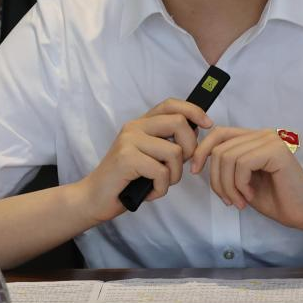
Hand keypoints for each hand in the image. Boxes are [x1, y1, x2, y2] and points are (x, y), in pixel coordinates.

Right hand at [74, 99, 212, 222]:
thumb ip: (167, 143)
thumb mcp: (149, 157)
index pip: (171, 104)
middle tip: (179, 168)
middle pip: (179, 123)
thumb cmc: (125, 180)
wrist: (94, 198)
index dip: (193, 111)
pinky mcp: (126, 159)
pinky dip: (161, 189)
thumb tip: (195, 133)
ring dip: (174, 175)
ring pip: (174, 152)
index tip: (208, 125)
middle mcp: (134, 127)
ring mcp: (129, 141)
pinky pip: (161, 172)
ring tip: (160, 184)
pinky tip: (149, 192)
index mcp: (141, 124)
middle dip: (190, 149)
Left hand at [191, 127, 302, 229]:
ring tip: (239, 201)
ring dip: (228, 186)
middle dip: (216, 179)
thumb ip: (226, 166)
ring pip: (227, 157)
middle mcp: (262, 134)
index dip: (202, 150)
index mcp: (254, 138)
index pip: (218, 133)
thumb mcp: (242, 181)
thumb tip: (199, 161)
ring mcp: (270, 140)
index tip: (194, 170)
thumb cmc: (276, 199)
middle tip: (228, 200)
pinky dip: (240, 184)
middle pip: (219, 148)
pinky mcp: (276, 151)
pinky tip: (249, 196)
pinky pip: (242, 164)